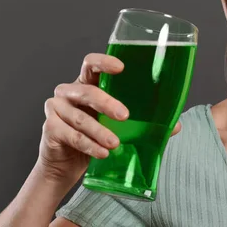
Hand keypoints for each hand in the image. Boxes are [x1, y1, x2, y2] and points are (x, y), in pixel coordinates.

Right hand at [37, 53, 181, 184]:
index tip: (121, 67)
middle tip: (125, 116)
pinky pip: (72, 135)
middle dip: (106, 103)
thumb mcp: (119, 126)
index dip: (104, 61)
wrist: (66, 165)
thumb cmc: (95, 136)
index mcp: (87, 83)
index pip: (91, 63)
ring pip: (79, 117)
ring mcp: (57, 109)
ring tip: (115, 144)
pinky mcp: (50, 128)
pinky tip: (103, 153)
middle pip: (87, 90)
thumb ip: (143, 122)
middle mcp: (69, 92)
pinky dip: (89, 145)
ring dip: (99, 131)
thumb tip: (175, 125)